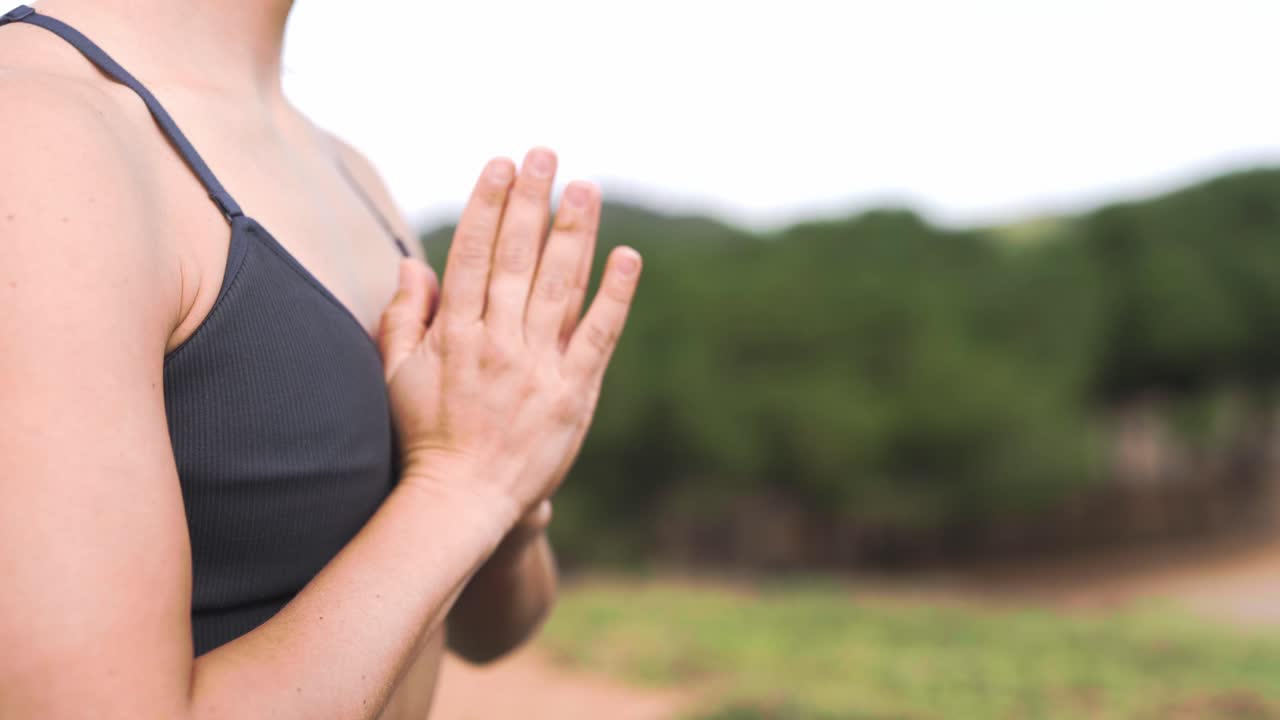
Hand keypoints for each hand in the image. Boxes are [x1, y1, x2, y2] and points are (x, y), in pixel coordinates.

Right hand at [377, 147, 640, 519]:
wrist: (463, 501)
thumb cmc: (425, 438)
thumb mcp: (397, 376)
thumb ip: (404, 318)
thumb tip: (413, 263)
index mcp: (455, 334)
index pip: (471, 254)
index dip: (487, 205)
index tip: (501, 164)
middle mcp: (498, 342)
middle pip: (516, 258)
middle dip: (532, 201)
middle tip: (546, 153)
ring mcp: (538, 367)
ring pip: (559, 286)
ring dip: (574, 233)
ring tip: (586, 187)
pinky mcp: (574, 393)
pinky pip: (598, 335)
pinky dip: (615, 296)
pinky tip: (627, 257)